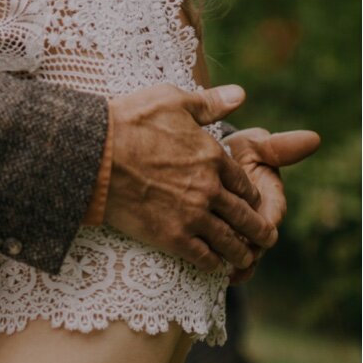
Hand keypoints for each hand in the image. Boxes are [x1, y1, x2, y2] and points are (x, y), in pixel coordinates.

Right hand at [98, 84, 276, 273]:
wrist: (95, 155)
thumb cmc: (130, 121)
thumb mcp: (174, 100)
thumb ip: (210, 102)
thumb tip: (241, 94)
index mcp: (212, 157)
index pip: (243, 182)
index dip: (251, 196)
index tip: (253, 203)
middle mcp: (209, 188)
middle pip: (243, 214)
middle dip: (258, 228)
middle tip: (268, 239)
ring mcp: (192, 214)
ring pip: (228, 239)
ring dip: (241, 251)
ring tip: (248, 258)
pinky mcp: (171, 236)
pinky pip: (201, 256)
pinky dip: (213, 264)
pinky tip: (216, 267)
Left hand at [222, 128, 321, 282]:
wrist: (211, 166)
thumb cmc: (239, 152)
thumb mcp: (256, 146)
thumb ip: (279, 147)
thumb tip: (314, 138)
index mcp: (273, 200)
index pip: (274, 217)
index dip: (265, 224)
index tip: (250, 221)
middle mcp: (260, 223)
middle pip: (257, 244)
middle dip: (244, 246)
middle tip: (226, 244)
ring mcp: (243, 236)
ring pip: (243, 259)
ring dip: (231, 261)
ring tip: (216, 262)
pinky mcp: (224, 245)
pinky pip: (226, 266)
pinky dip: (220, 270)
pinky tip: (208, 271)